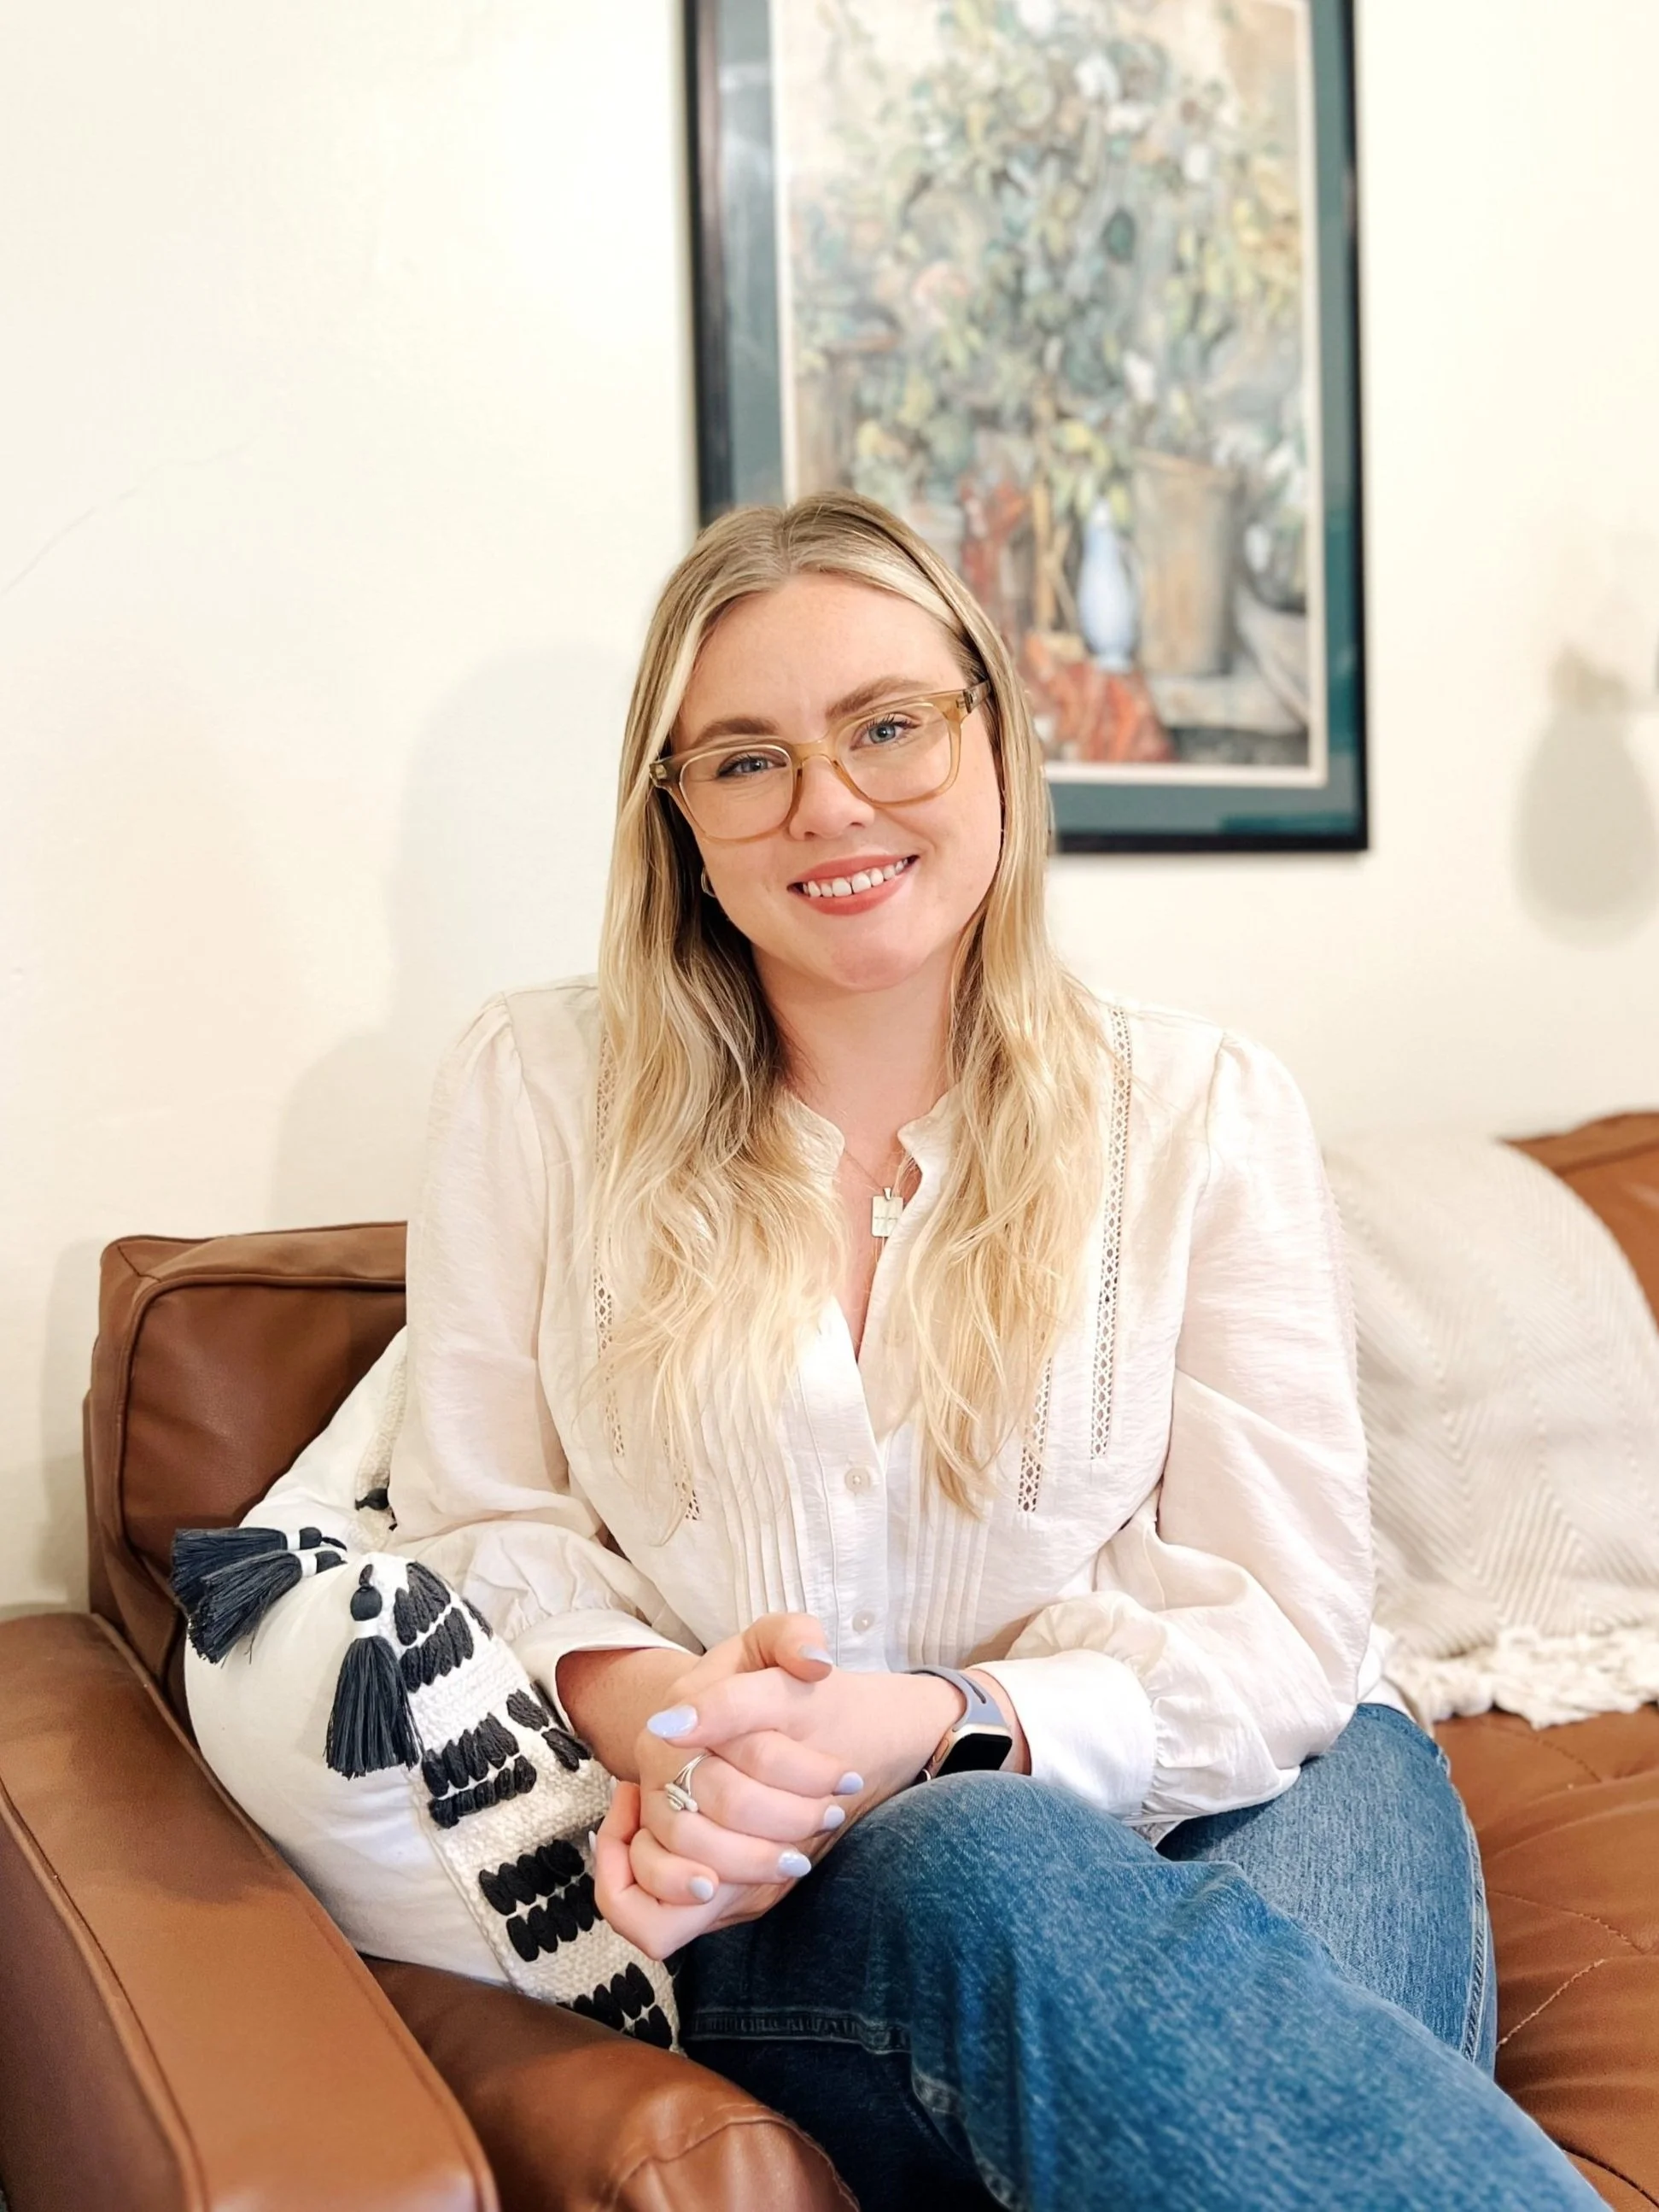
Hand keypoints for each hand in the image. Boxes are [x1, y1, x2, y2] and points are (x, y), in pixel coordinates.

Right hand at [628, 1614, 859, 1906]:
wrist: (741, 1726)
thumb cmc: (770, 1689)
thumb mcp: (779, 1645)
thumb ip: (794, 1636)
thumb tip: (813, 1660)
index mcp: (689, 1698)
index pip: (752, 1745)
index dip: (804, 1769)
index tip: (847, 1778)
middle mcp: (659, 1751)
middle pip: (726, 1797)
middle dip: (789, 1815)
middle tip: (832, 1816)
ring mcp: (653, 1796)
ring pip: (694, 1843)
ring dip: (756, 1858)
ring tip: (803, 1857)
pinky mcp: (656, 1838)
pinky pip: (662, 1875)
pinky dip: (698, 1886)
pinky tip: (738, 1887)